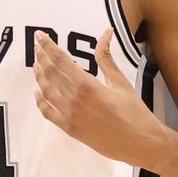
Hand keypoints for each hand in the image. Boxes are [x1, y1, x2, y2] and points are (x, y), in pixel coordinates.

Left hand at [33, 29, 169, 172]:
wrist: (141, 144)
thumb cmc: (134, 111)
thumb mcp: (120, 81)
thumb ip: (106, 57)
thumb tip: (106, 32)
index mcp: (87, 84)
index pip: (60, 59)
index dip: (48, 45)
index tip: (40, 35)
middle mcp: (74, 99)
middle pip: (50, 72)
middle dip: (42, 56)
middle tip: (37, 46)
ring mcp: (69, 115)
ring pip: (46, 91)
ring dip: (39, 76)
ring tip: (36, 64)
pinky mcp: (69, 129)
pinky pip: (48, 112)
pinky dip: (40, 101)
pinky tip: (38, 92)